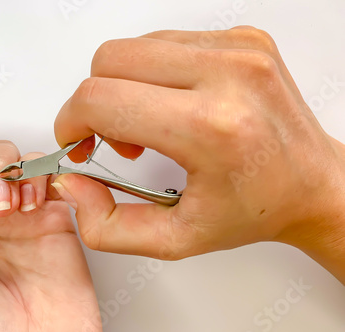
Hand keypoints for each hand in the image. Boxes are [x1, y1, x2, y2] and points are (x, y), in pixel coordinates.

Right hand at [53, 27, 344, 282]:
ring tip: (148, 125)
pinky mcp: (242, 39)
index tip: (77, 142)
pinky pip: (164, 42)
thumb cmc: (256, 208)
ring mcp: (237, 50)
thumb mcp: (174, 239)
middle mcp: (228, 76)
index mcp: (210, 128)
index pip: (101, 99)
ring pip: (133, 47)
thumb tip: (71, 184)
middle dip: (94, 102)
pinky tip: (170, 105)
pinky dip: (152, 74)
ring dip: (123, 86)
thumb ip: (107, 225)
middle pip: (109, 61)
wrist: (312, 184)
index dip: (71, 122)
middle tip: (114, 139)